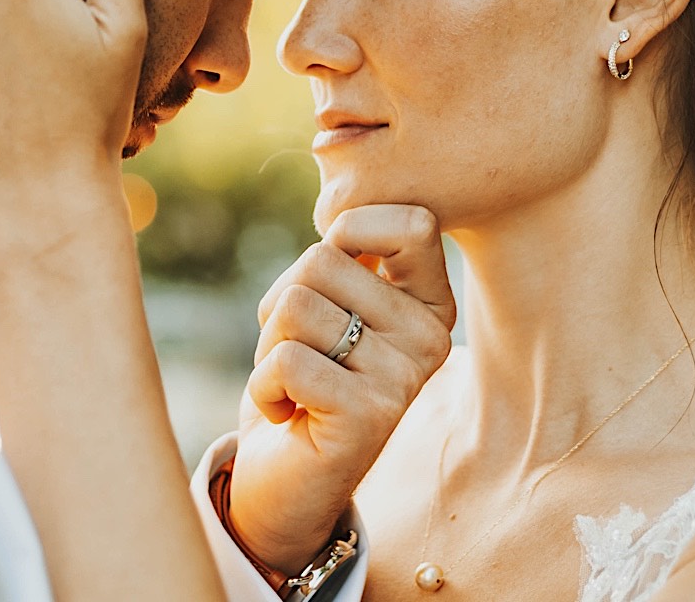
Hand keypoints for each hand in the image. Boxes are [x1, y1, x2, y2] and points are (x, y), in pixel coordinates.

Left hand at [228, 205, 455, 574]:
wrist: (284, 483)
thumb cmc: (301, 379)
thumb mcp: (329, 305)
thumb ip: (347, 259)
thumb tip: (341, 212)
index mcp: (430, 303)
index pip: (410, 222)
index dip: (348, 232)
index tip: (328, 283)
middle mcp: (431, 338)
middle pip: (322, 260)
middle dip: (283, 304)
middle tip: (302, 354)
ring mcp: (404, 378)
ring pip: (296, 305)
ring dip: (270, 346)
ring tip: (296, 384)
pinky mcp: (370, 415)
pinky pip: (285, 360)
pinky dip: (263, 386)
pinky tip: (288, 414)